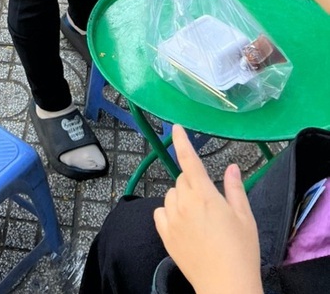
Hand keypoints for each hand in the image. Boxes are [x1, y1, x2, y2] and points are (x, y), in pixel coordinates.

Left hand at [153, 125, 262, 293]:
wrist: (226, 286)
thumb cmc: (241, 251)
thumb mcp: (245, 217)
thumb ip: (235, 188)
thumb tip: (231, 166)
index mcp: (205, 195)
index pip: (189, 161)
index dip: (181, 142)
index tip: (176, 127)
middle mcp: (184, 203)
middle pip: (182, 179)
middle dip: (193, 183)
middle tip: (210, 202)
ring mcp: (172, 219)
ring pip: (170, 195)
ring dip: (181, 198)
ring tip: (198, 217)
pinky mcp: (165, 235)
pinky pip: (160, 212)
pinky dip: (169, 212)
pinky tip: (183, 224)